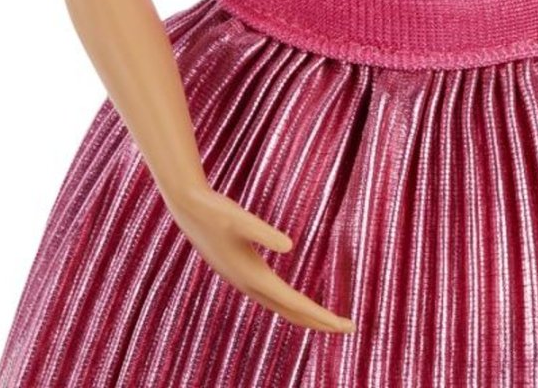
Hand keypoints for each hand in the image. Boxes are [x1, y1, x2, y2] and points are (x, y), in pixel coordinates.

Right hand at [165, 182, 355, 333]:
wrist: (188, 208)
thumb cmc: (215, 210)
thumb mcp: (241, 218)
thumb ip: (264, 231)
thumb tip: (290, 246)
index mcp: (254, 276)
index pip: (295, 304)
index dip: (321, 316)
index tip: (346, 325)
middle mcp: (249, 284)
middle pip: (291, 312)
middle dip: (320, 322)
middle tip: (350, 328)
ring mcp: (243, 282)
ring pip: (280, 308)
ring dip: (305, 316)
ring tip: (328, 321)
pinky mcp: (240, 274)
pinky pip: (270, 298)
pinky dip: (288, 305)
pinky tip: (293, 302)